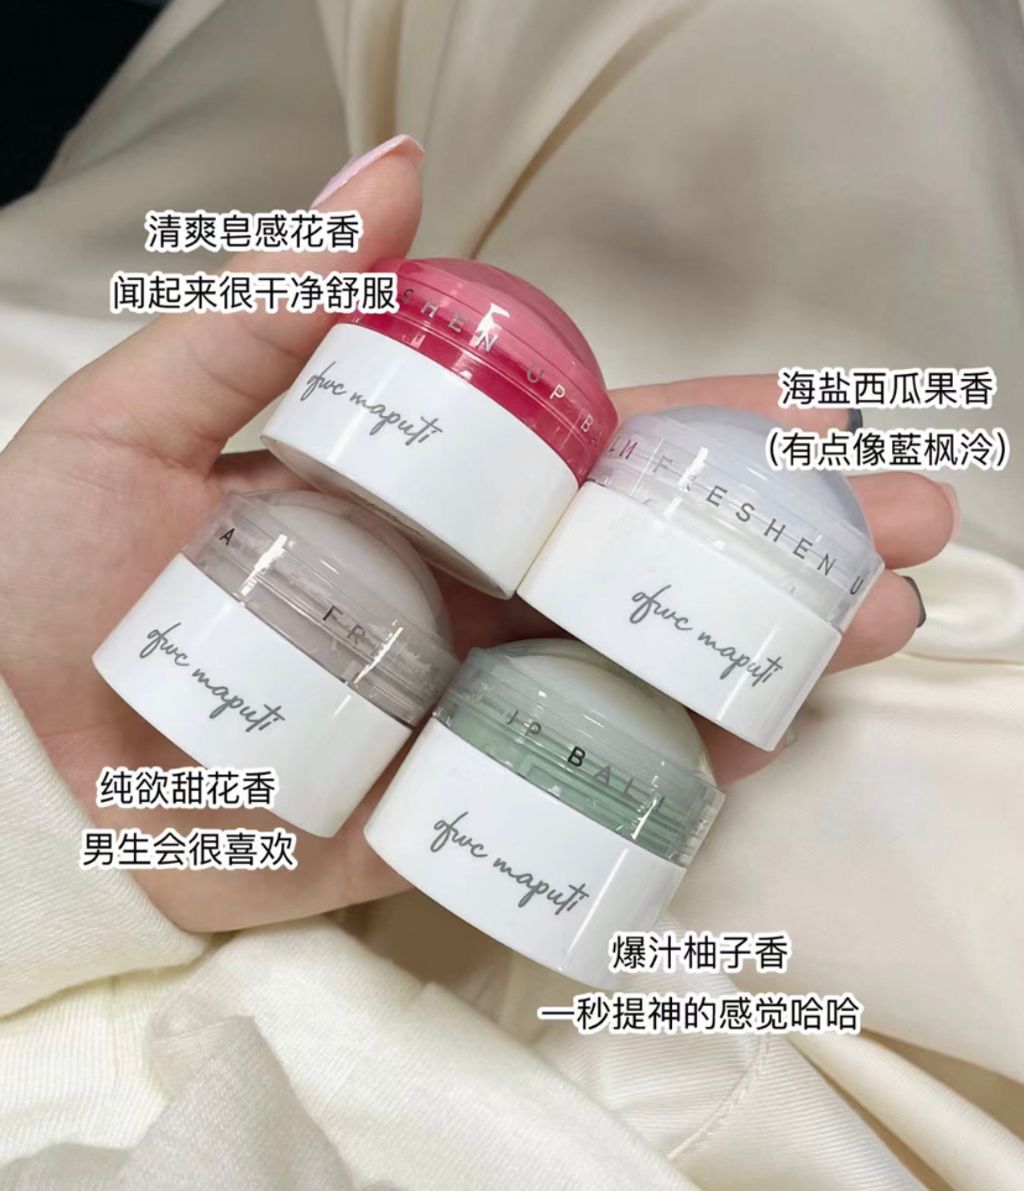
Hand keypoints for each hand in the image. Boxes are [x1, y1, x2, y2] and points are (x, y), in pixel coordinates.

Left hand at [0, 147, 955, 931]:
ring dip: (758, 650)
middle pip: (636, 575)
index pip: (579, 465)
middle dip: (773, 547)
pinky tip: (756, 736)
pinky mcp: (424, 820)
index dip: (696, 439)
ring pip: (628, 679)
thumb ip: (277, 312)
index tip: (807, 420)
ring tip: (878, 621)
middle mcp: (449, 609)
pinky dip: (660, 772)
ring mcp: (449, 716)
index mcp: (407, 508)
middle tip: (906, 531)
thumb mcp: (142, 418)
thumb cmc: (40, 577)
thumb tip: (399, 178)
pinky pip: (559, 796)